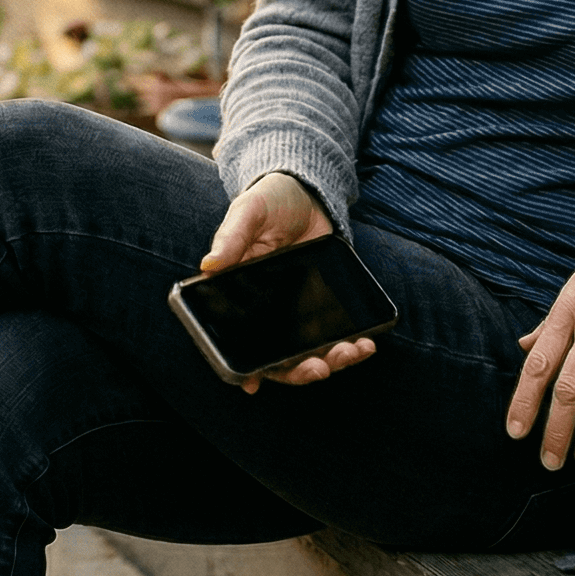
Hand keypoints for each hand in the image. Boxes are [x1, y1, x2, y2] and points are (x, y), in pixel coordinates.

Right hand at [202, 173, 377, 393]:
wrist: (307, 191)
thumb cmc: (269, 201)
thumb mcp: (249, 212)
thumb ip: (232, 237)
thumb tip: (209, 266)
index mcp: (241, 296)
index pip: (239, 340)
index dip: (243, 366)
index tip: (252, 384)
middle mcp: (269, 311)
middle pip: (280, 356)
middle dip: (299, 369)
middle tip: (319, 367)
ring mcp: (299, 311)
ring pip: (311, 350)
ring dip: (331, 360)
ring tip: (352, 353)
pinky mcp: (325, 304)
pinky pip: (336, 333)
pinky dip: (350, 344)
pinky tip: (365, 343)